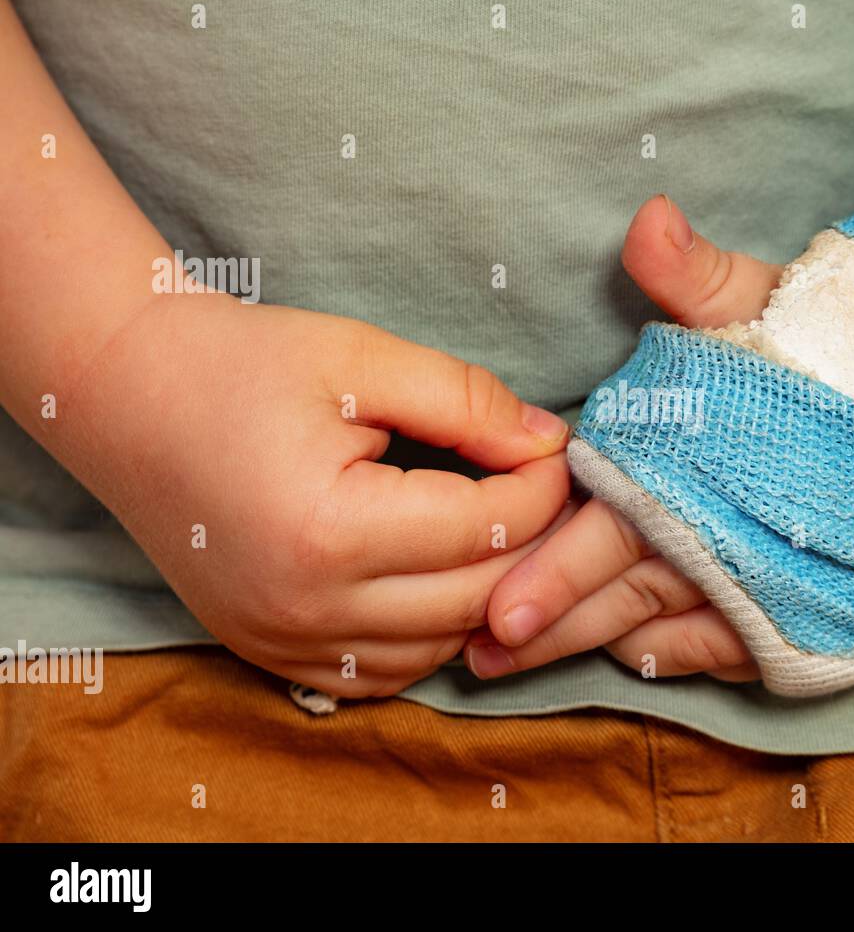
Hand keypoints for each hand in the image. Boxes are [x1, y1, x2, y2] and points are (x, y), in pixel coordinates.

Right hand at [69, 290, 570, 696]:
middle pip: (475, 599)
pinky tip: (438, 578)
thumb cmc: (239, 363)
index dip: (541, 486)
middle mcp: (306, 608)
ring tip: (497, 529)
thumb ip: (467, 402)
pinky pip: (385, 673)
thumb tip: (548, 443)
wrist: (122, 394)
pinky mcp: (269, 653)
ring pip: (438, 648)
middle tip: (545, 489)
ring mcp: (282, 642)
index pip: (485, 529)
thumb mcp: (361, 357)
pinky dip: (429, 633)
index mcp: (329, 531)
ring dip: (485, 594)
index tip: (554, 449)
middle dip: (530, 543)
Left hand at [466, 195, 781, 682]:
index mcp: (698, 472)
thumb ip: (695, 276)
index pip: (609, 530)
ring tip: (526, 665)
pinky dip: (677, 656)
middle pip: (620, 595)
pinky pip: (726, 650)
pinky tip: (635, 659)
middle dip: (552, 626)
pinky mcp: (807, 612)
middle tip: (484, 656)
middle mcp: (727, 542)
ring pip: (662, 630)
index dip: (550, 572)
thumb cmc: (846, 355)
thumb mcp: (767, 303)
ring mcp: (767, 587)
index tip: (495, 611)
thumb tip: (646, 219)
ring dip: (595, 646)